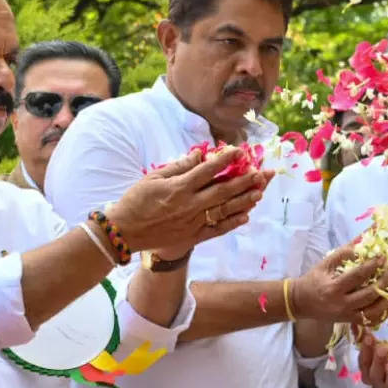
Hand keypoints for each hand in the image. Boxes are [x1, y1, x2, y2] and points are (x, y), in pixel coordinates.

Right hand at [110, 147, 269, 254]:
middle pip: (223, 190)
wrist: (125, 232)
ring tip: (260, 192)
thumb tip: (199, 156)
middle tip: (261, 173)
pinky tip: (245, 216)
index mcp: (179, 187)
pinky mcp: (193, 236)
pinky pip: (217, 229)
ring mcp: (193, 222)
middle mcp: (190, 204)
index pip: (207, 171)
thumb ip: (178, 167)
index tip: (240, 151)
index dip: (225, 160)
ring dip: (244, 200)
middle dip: (244, 181)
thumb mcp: (153, 178)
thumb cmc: (136, 201)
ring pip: (224, 210)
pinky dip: (232, 223)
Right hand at [292, 242, 387, 323]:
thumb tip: (365, 236)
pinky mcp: (350, 321)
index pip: (358, 275)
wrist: (301, 302)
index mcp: (333, 287)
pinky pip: (370, 320)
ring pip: (373, 310)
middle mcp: (341, 303)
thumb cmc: (314, 279)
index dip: (373, 265)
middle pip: (369, 294)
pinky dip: (381, 312)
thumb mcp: (326, 263)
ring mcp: (347, 315)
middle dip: (385, 281)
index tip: (384, 256)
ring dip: (387, 298)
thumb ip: (346, 251)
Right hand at [355, 331, 387, 387]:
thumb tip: (356, 323)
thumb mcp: (376, 348)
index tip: (369, 337)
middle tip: (383, 350)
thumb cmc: (385, 360)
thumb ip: (367, 338)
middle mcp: (377, 381)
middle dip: (378, 361)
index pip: (363, 361)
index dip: (365, 350)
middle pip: (374, 374)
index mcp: (368, 370)